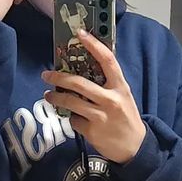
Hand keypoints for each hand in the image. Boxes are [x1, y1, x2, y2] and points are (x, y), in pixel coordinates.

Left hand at [42, 31, 146, 164]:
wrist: (134, 147)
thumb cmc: (126, 118)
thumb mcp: (123, 96)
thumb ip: (107, 84)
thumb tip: (83, 69)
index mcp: (120, 87)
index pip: (107, 60)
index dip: (93, 45)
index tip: (80, 33)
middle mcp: (110, 100)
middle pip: (79, 83)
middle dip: (59, 77)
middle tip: (46, 75)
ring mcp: (100, 116)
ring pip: (71, 102)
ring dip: (56, 97)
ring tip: (49, 95)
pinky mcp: (92, 131)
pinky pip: (74, 120)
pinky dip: (71, 118)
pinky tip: (74, 118)